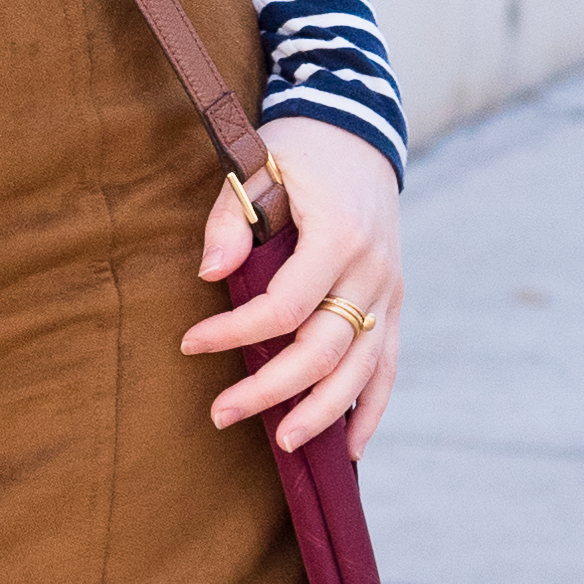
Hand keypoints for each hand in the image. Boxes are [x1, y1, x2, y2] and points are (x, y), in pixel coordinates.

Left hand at [180, 115, 403, 460]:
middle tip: (222, 414)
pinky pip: (387, 366)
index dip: (236, 332)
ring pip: (361, 368)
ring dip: (323, 412)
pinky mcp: (393, 304)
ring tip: (284, 443)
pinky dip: (371, 409)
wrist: (358, 134)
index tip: (190, 343)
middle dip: (272, 389)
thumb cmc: (297, 152)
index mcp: (339, 235)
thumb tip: (210, 274)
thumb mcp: (256, 164)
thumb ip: (229, 218)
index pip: (285, 305)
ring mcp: (389, 291)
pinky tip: (348, 449)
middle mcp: (373, 270)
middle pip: (324, 348)